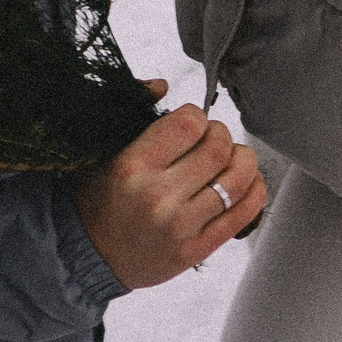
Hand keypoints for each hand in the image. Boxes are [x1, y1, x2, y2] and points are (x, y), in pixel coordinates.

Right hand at [69, 83, 265, 288]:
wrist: (87, 257)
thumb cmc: (95, 200)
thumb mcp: (102, 151)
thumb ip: (132, 113)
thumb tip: (162, 84)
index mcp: (133, 166)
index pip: (187, 124)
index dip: (197, 115)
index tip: (191, 122)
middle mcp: (158, 197)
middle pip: (217, 150)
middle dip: (221, 135)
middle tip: (212, 138)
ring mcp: (180, 227)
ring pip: (237, 181)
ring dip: (242, 160)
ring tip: (231, 159)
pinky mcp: (196, 251)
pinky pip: (242, 216)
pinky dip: (254, 192)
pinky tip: (246, 183)